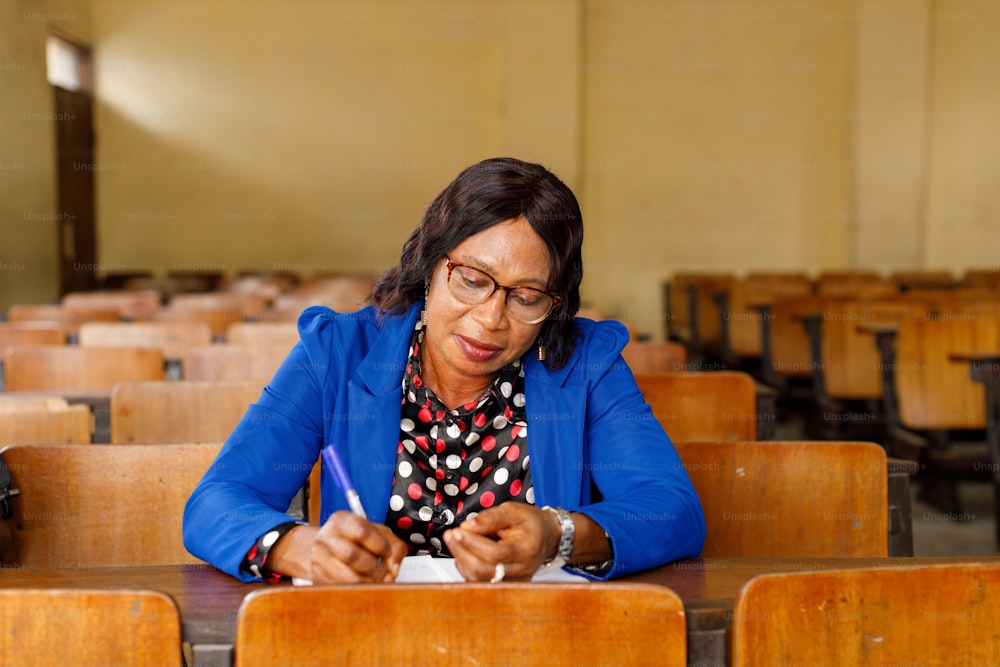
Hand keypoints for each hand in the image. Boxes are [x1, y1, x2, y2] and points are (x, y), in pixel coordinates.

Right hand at [270, 512, 407, 583]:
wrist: (325, 549)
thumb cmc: (354, 539)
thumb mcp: (376, 533)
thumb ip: (393, 545)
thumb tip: (394, 567)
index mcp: (342, 520)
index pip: (362, 532)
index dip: (380, 546)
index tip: (387, 554)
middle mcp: (327, 537)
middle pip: (352, 555)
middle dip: (374, 568)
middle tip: (384, 572)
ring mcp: (319, 558)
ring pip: (348, 577)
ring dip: (369, 582)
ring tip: (375, 579)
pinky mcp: (318, 578)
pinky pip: (343, 589)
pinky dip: (359, 590)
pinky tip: (364, 584)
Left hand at [443, 502, 560, 581]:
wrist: (549, 536)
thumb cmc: (532, 523)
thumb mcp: (513, 510)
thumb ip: (489, 517)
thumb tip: (467, 526)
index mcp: (526, 548)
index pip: (495, 553)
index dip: (472, 543)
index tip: (458, 530)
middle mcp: (522, 568)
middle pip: (485, 570)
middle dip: (462, 552)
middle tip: (451, 536)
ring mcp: (515, 580)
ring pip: (480, 580)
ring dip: (462, 561)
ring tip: (455, 543)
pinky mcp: (508, 585)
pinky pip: (482, 583)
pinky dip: (468, 570)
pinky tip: (464, 555)